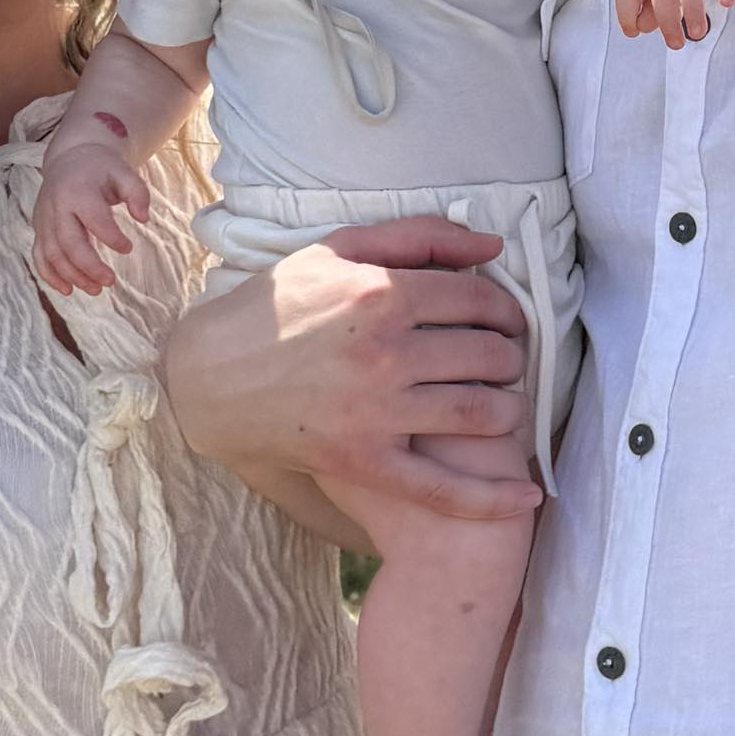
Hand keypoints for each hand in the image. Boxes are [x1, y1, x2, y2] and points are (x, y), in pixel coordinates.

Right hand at [34, 142, 149, 294]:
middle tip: (110, 281)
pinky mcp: (38, 229)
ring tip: (96, 289)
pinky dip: (49, 276)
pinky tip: (68, 290)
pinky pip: (39, 256)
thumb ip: (137, 193)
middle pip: (68, 242)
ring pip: (52, 254)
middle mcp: (56, 206)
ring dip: (72, 276)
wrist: (71, 158)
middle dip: (88, 266)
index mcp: (79, 191)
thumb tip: (143, 219)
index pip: (94, 219)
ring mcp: (44, 219)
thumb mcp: (124, 173)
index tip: (128, 248)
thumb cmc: (101, 169)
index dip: (112, 237)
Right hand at [161, 217, 537, 530]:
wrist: (209, 376)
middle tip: (505, 362)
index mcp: (381, 293)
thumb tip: (492, 243)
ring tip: (505, 406)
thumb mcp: (338, 250)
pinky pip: (442, 487)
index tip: (506, 320)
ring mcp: (376, 412)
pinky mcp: (363, 462)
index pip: (478, 299)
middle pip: (488, 354)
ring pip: (478, 413)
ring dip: (509, 410)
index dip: (505, 309)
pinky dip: (490, 497)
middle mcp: (385, 352)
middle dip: (510, 357)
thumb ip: (418, 237)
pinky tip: (525, 498)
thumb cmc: (277, 306)